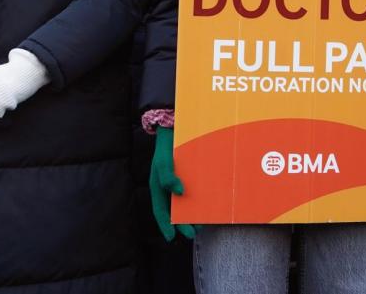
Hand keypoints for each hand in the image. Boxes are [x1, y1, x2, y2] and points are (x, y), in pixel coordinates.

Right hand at [149, 127, 193, 241]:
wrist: (175, 128)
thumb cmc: (166, 146)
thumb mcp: (163, 161)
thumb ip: (167, 176)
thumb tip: (179, 192)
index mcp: (158, 187)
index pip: (160, 210)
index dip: (165, 225)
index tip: (172, 237)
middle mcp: (168, 187)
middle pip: (174, 210)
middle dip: (182, 223)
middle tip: (192, 233)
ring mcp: (179, 181)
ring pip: (184, 202)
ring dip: (191, 213)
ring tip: (202, 223)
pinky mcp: (190, 176)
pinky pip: (195, 191)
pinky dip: (199, 200)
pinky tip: (207, 204)